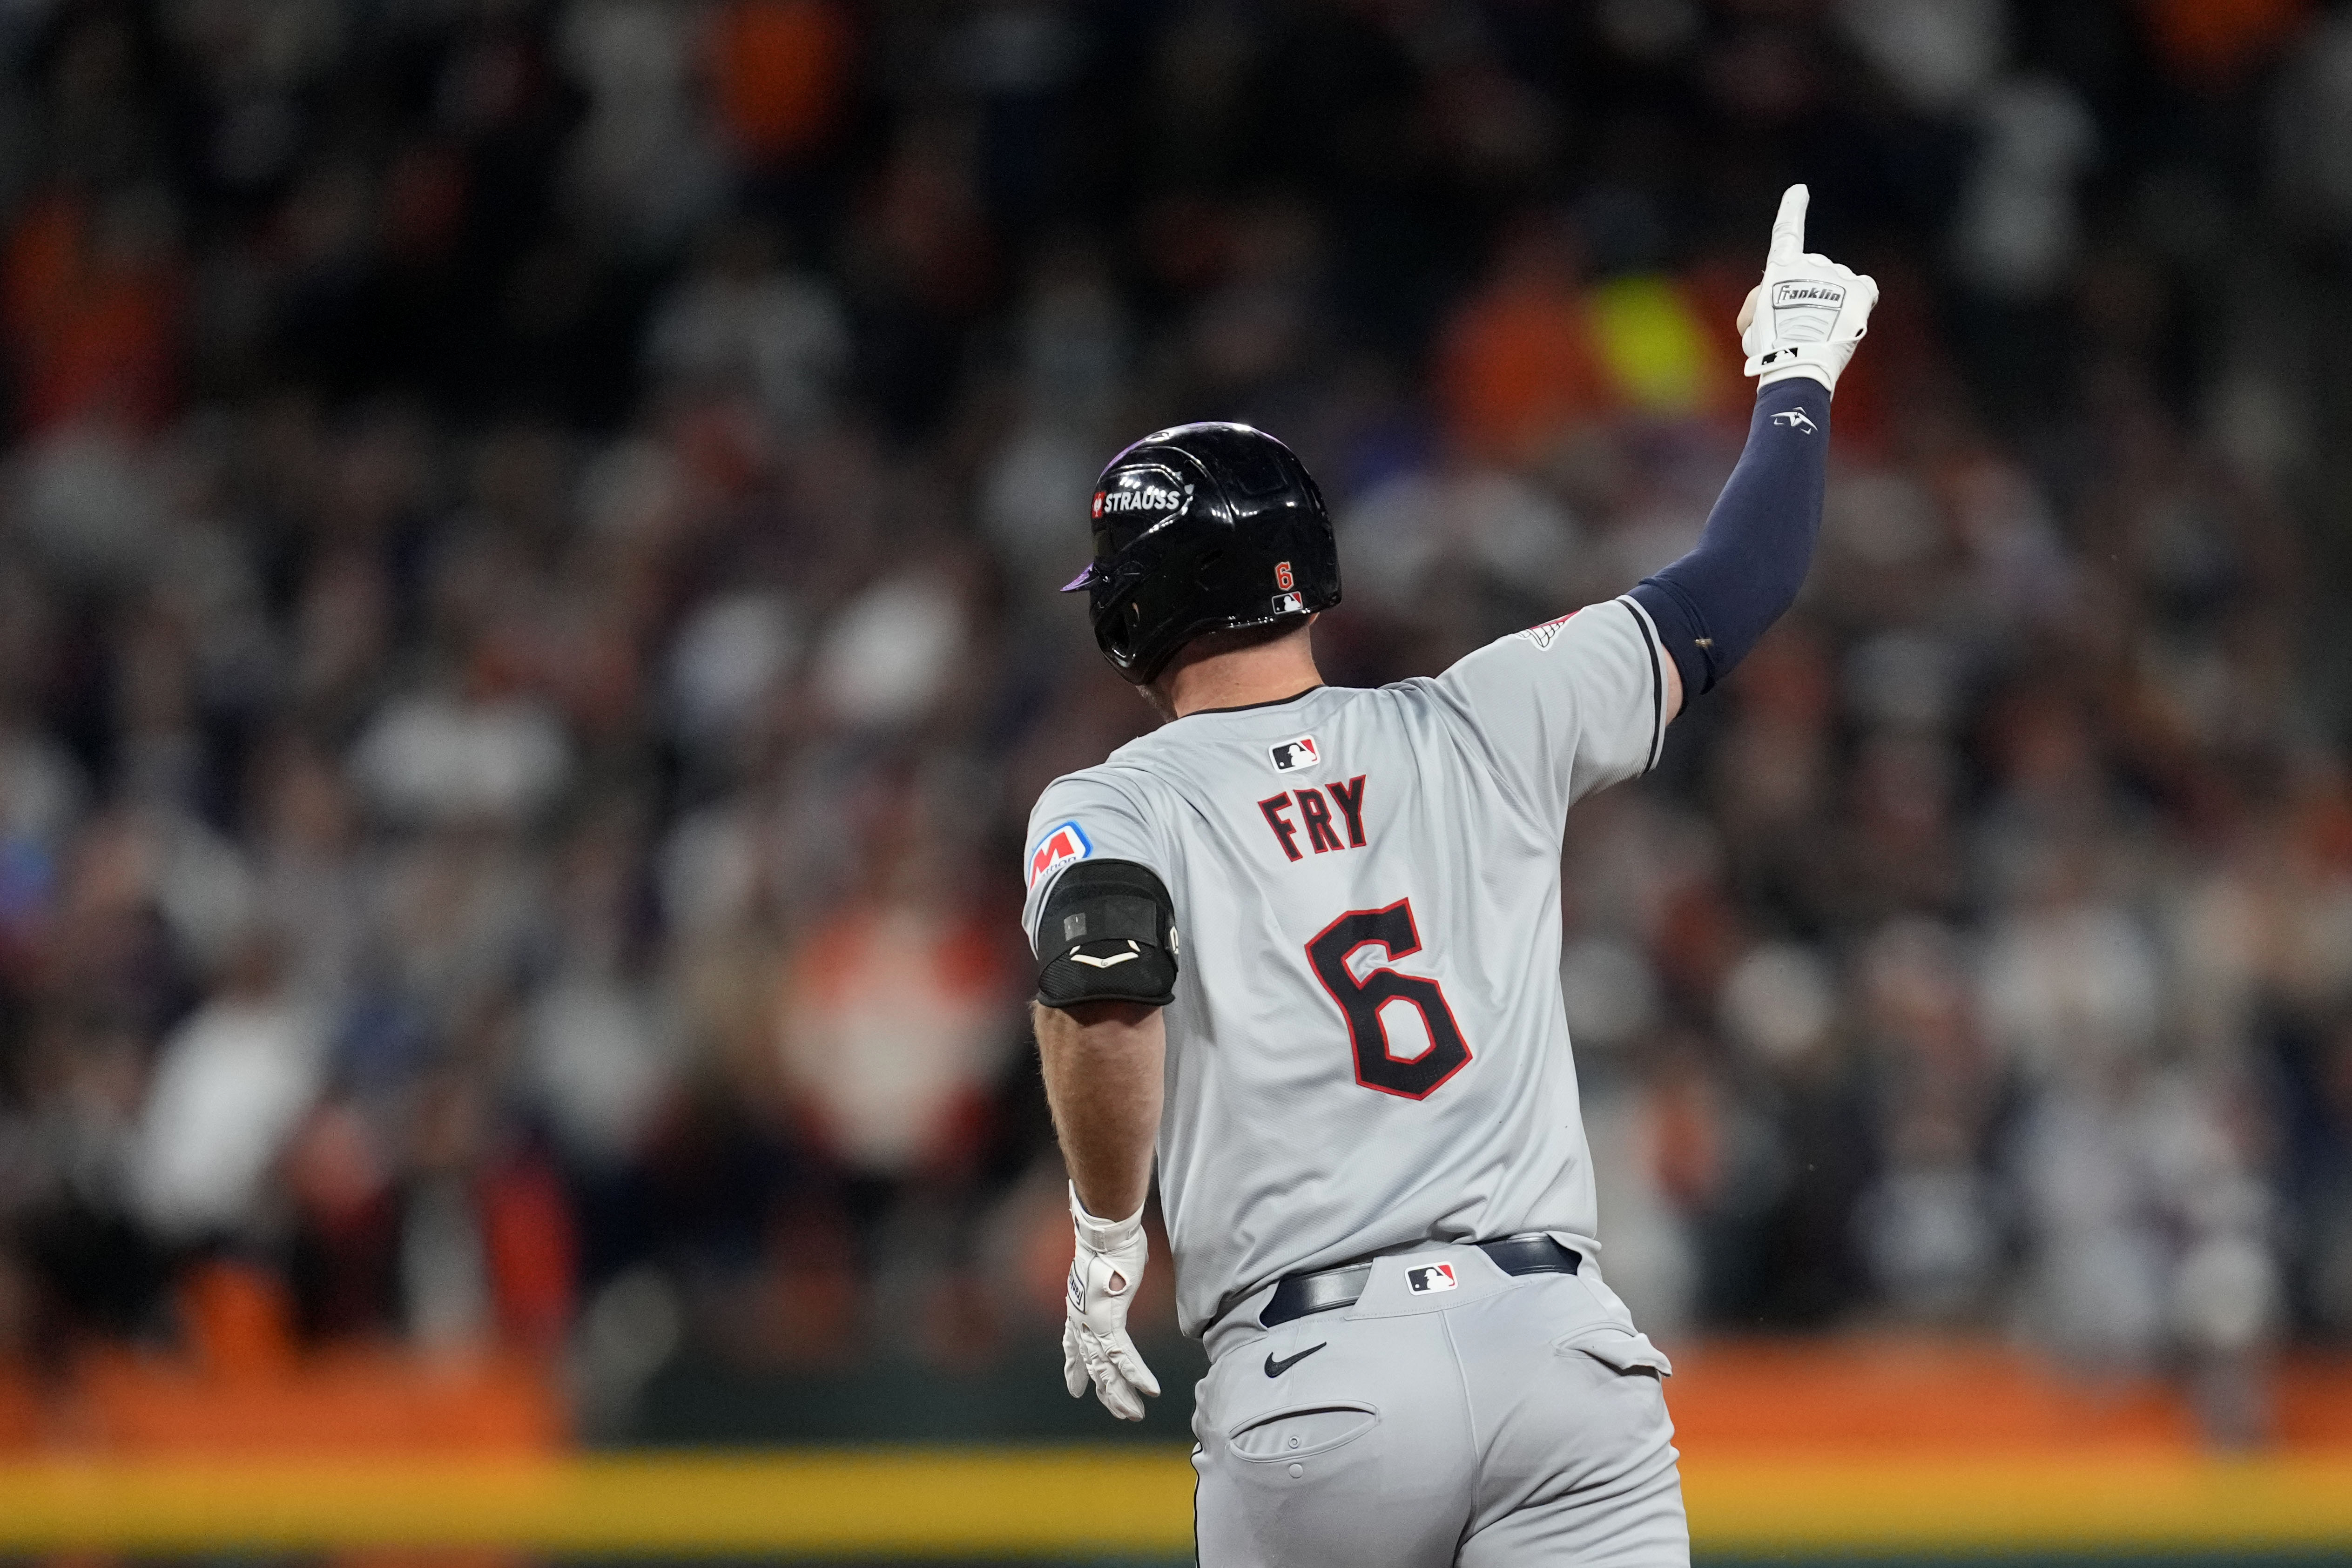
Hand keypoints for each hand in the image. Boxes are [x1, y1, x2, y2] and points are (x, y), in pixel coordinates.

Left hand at [1062, 1183, 1161, 1420]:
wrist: (1104, 1232)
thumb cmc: (1111, 1243)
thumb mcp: (1108, 1269)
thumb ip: (1113, 1280)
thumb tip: (1123, 1270)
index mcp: (1079, 1308)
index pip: (1073, 1346)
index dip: (1075, 1369)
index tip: (1074, 1389)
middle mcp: (1081, 1321)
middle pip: (1093, 1365)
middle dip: (1105, 1391)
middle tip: (1119, 1412)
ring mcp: (1092, 1324)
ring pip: (1106, 1369)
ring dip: (1121, 1394)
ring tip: (1133, 1414)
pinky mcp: (1108, 1321)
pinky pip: (1123, 1356)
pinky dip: (1136, 1375)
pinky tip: (1149, 1391)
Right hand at [1737, 184, 1877, 395]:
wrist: (1798, 362)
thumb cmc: (1770, 350)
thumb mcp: (1753, 325)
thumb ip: (1767, 305)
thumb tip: (1787, 304)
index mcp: (1781, 268)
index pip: (1787, 231)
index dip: (1792, 210)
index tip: (1799, 191)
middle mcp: (1811, 263)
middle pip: (1812, 274)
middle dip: (1807, 296)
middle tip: (1798, 328)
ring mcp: (1838, 275)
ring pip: (1837, 285)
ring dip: (1831, 305)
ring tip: (1820, 335)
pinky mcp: (1861, 290)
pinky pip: (1864, 290)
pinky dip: (1859, 302)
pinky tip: (1849, 319)